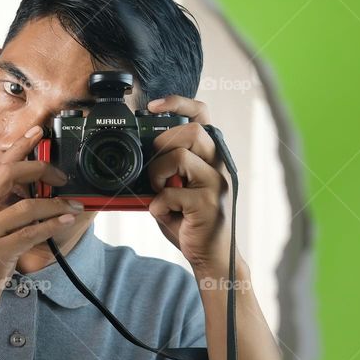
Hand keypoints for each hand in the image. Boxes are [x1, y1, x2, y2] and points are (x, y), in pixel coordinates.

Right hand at [0, 126, 84, 330]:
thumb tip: (22, 205)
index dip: (18, 148)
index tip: (36, 133)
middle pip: (8, 175)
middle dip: (39, 168)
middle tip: (61, 174)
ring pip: (26, 206)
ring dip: (55, 204)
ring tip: (72, 205)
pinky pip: (30, 233)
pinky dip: (51, 226)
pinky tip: (64, 223)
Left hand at [145, 96, 230, 271]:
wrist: (211, 257)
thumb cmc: (190, 220)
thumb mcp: (177, 186)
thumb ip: (167, 166)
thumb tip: (139, 150)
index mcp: (211, 155)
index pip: (203, 114)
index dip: (179, 102)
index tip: (153, 106)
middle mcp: (220, 165)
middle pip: (192, 130)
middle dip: (163, 144)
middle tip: (156, 168)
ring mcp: (217, 184)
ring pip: (181, 156)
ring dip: (158, 173)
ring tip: (160, 190)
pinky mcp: (209, 204)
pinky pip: (172, 193)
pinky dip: (159, 205)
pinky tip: (166, 214)